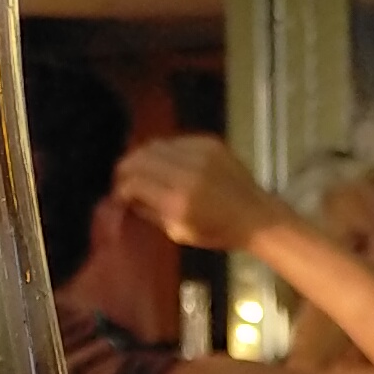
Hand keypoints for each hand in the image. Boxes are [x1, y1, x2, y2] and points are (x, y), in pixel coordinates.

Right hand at [110, 134, 279, 254]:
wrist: (255, 215)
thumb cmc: (217, 232)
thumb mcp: (180, 232)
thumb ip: (151, 213)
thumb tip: (127, 200)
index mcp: (178, 200)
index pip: (135, 181)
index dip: (121, 186)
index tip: (118, 194)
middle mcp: (186, 172)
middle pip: (141, 157)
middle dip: (126, 167)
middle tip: (122, 178)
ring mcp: (198, 153)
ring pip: (155, 144)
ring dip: (142, 155)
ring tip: (140, 168)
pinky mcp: (208, 142)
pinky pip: (175, 140)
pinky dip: (164, 151)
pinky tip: (165, 163)